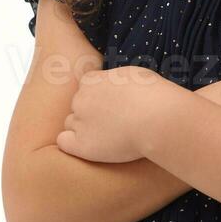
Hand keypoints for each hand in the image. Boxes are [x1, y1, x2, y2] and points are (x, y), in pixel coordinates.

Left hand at [56, 66, 181, 162]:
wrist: (156, 118)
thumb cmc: (152, 95)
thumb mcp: (133, 75)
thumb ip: (117, 80)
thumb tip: (117, 85)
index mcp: (92, 80)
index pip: (86, 87)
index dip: (99, 97)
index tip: (113, 105)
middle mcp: (81, 99)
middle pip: (78, 106)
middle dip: (91, 112)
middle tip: (114, 122)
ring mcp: (80, 121)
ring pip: (71, 124)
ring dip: (84, 129)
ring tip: (108, 136)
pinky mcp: (82, 144)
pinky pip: (64, 142)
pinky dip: (72, 145)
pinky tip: (89, 147)